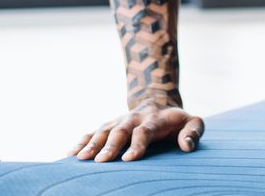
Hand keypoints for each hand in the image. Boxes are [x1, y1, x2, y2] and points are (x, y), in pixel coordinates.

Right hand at [68, 103, 204, 162]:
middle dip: (110, 146)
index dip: (137, 144)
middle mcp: (134, 119)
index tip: (129, 159)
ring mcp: (119, 121)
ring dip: (92, 144)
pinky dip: (81, 141)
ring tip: (81, 159)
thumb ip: (193, 132)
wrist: (157, 101)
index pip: (145, 131)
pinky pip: (92, 132)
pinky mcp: (109, 125)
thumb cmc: (177, 121)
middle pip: (120, 131)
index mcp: (154, 120)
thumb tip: (187, 146)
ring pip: (103, 131)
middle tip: (101, 162)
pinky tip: (71, 154)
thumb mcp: (192, 122)